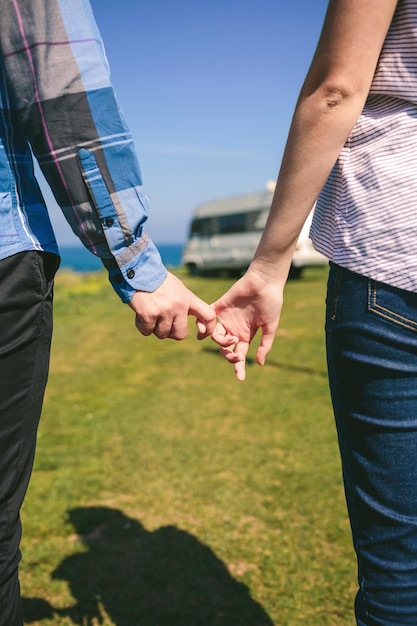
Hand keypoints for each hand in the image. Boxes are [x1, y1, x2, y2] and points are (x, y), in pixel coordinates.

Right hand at [129, 271, 215, 339]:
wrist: (138, 269)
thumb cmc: (156, 280)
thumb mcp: (177, 288)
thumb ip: (185, 303)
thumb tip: (193, 324)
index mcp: (187, 298)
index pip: (208, 315)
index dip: (208, 329)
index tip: (200, 334)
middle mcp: (178, 305)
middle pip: (180, 334)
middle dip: (170, 332)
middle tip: (161, 322)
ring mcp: (164, 311)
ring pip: (162, 334)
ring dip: (154, 328)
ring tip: (149, 312)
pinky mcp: (149, 315)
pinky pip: (147, 331)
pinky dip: (142, 326)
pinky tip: (140, 313)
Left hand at [212, 266, 283, 380]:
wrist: (264, 282)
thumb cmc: (271, 304)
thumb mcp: (270, 327)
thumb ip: (265, 345)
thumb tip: (260, 364)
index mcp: (246, 335)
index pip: (240, 355)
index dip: (239, 367)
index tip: (239, 378)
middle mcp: (234, 329)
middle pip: (225, 348)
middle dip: (228, 355)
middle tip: (234, 355)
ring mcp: (225, 318)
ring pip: (216, 336)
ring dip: (220, 342)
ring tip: (230, 339)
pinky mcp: (219, 307)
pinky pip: (207, 318)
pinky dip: (203, 326)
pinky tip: (202, 332)